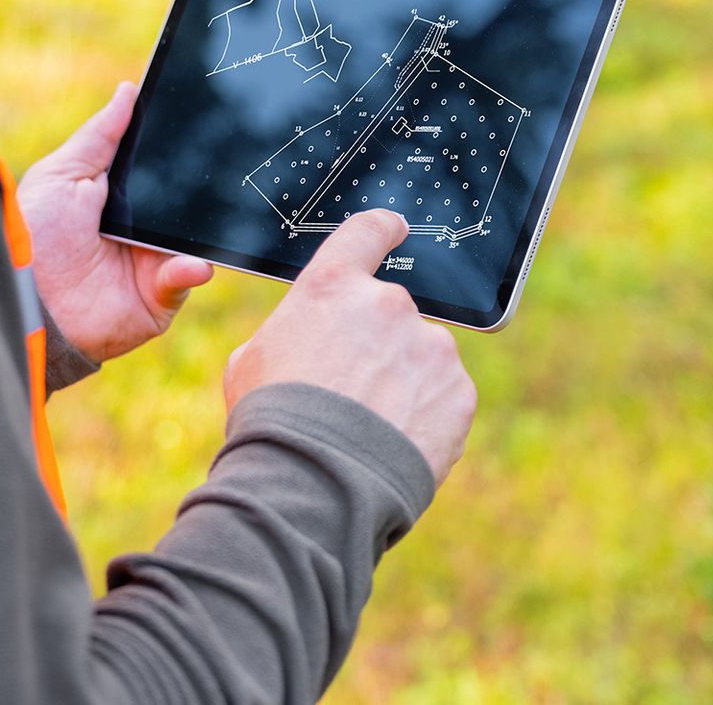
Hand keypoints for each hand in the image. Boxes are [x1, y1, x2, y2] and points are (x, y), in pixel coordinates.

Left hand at [17, 82, 213, 363]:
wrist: (28, 304)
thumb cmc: (35, 237)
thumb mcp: (62, 175)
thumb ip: (99, 136)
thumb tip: (129, 91)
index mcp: (116, 197)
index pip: (156, 168)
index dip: (176, 148)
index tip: (201, 117)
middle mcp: (138, 229)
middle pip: (181, 200)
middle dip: (198, 185)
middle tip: (218, 165)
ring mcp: (151, 264)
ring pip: (192, 237)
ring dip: (196, 228)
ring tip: (200, 216)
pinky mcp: (159, 298)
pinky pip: (186, 279)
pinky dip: (189, 270)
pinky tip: (188, 262)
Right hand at [223, 211, 476, 486]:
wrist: (317, 482)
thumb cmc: (272, 421)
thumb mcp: (253, 361)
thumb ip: (293, 333)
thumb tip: (307, 341)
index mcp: (333, 286)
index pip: (368, 231)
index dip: (383, 229)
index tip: (395, 229)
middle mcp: (388, 303)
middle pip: (391, 313)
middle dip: (378, 346)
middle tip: (351, 391)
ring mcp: (430, 345)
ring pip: (422, 357)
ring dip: (404, 382)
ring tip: (370, 429)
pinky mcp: (459, 390)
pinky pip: (444, 396)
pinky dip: (426, 416)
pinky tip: (395, 443)